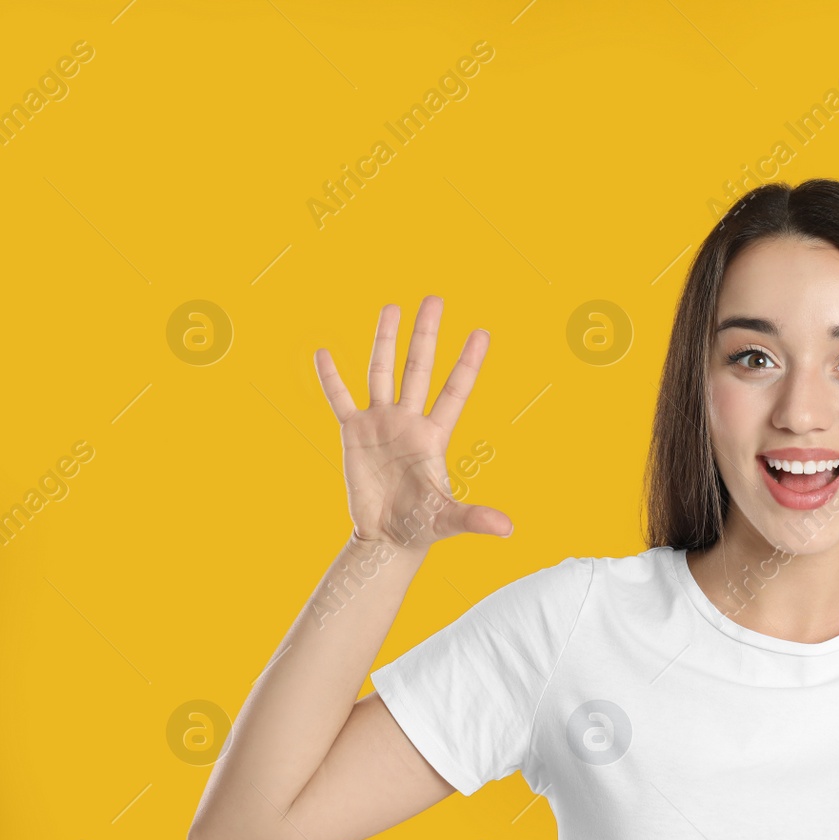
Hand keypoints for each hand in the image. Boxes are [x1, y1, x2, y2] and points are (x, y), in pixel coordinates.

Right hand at [314, 295, 511, 554]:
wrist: (387, 536)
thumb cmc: (421, 526)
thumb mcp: (448, 518)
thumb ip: (475, 518)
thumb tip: (508, 529)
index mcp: (434, 435)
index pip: (455, 390)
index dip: (468, 362)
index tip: (482, 332)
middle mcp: (409, 421)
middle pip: (419, 368)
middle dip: (427, 334)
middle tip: (436, 298)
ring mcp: (381, 423)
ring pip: (382, 372)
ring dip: (385, 340)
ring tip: (392, 306)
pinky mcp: (353, 434)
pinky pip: (340, 399)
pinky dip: (331, 378)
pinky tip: (324, 352)